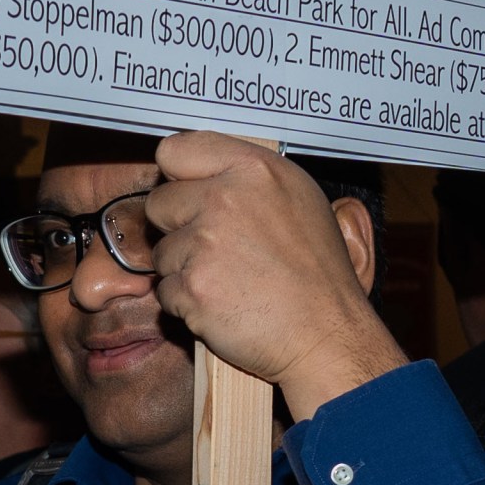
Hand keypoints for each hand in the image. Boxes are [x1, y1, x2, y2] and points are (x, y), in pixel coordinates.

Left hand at [143, 132, 408, 417]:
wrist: (324, 333)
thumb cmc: (317, 272)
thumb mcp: (298, 199)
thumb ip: (246, 177)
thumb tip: (202, 174)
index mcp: (253, 169)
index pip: (175, 151)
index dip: (177, 177)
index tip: (188, 194)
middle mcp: (224, 198)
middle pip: (160, 203)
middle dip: (178, 227)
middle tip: (216, 248)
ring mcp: (205, 244)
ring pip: (161, 251)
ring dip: (184, 269)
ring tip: (228, 281)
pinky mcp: (192, 287)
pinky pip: (165, 291)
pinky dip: (186, 303)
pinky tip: (222, 305)